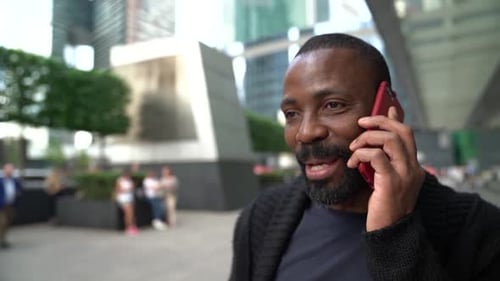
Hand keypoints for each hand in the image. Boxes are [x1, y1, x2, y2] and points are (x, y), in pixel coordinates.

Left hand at [347, 107, 425, 230]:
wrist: (390, 232)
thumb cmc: (384, 207)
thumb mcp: (385, 181)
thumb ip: (382, 162)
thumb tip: (372, 146)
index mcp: (413, 166)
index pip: (408, 134)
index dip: (395, 119)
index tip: (385, 109)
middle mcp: (413, 168)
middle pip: (401, 131)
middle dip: (379, 121)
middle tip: (361, 124)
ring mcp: (404, 174)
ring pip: (390, 139)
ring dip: (366, 139)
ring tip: (353, 149)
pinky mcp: (391, 182)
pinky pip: (376, 156)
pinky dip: (361, 154)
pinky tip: (352, 163)